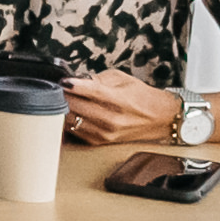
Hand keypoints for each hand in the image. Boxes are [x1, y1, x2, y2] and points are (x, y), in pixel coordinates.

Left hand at [57, 74, 202, 149]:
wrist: (160, 118)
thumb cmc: (141, 97)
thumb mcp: (122, 79)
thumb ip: (97, 78)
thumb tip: (76, 80)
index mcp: (119, 100)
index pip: (90, 91)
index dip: (73, 84)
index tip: (63, 80)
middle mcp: (112, 119)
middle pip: (76, 106)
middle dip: (63, 95)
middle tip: (59, 87)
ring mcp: (106, 133)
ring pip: (71, 119)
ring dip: (63, 108)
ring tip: (63, 99)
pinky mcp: (100, 141)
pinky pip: (75, 131)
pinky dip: (69, 120)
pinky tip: (71, 111)